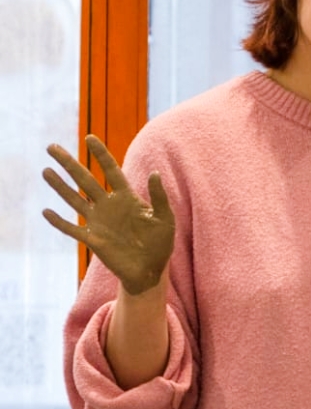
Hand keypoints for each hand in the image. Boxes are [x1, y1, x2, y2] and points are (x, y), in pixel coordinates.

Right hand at [42, 136, 174, 295]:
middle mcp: (109, 206)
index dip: (100, 154)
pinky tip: (46, 211)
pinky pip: (72, 229)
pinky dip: (59, 221)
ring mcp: (99, 222)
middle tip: (52, 147)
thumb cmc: (161, 243)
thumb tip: (155, 173)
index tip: (89, 137)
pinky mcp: (93, 240)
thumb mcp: (165, 219)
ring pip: (74, 199)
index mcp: (127, 197)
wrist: (151, 270)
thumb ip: (159, 197)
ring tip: (45, 171)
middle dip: (69, 164)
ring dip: (60, 186)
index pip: (111, 170)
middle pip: (85, 179)